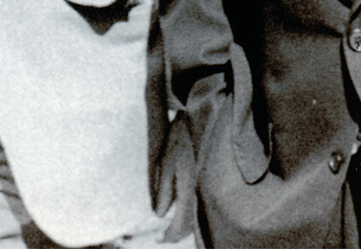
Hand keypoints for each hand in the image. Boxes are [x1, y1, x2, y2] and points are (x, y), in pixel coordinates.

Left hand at [156, 119, 197, 242]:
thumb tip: (160, 214)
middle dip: (177, 233)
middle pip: (190, 222)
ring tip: (170, 229)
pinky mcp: (200, 179)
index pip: (181, 222)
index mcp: (188, 187)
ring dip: (183, 225)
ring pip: (194, 214)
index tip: (159, 239)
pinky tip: (180, 212)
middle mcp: (197, 188)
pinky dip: (188, 214)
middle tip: (163, 238)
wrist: (192, 124)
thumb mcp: (165, 164)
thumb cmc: (176, 142)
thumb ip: (163, 191)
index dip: (170, 234)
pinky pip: (196, 204)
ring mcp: (201, 184)